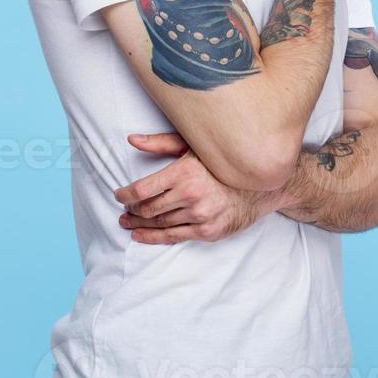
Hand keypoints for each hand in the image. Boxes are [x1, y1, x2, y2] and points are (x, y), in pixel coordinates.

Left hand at [114, 133, 275, 243]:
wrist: (259, 187)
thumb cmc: (223, 163)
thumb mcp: (194, 146)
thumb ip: (161, 143)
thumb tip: (132, 140)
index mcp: (184, 171)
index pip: (143, 189)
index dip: (125, 195)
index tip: (119, 194)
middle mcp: (191, 194)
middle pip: (148, 208)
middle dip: (131, 210)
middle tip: (124, 210)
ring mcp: (200, 215)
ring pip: (158, 223)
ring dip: (138, 224)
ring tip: (127, 222)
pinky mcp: (207, 231)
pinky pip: (173, 237)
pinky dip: (152, 238)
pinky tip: (140, 235)